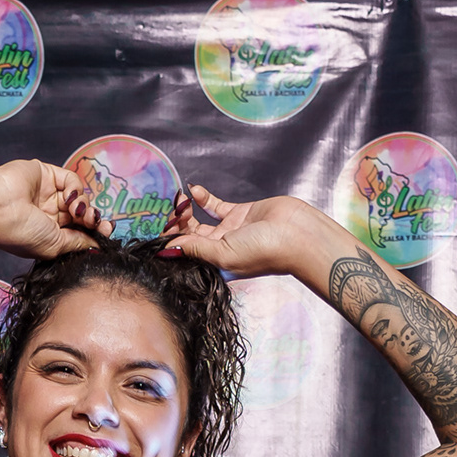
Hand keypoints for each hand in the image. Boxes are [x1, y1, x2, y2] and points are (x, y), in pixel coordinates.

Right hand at [0, 160, 113, 259]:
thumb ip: (78, 242)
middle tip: (95, 222)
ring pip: (79, 197)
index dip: (95, 231)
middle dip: (92, 218)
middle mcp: (50, 214)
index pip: (79, 231)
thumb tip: (98, 244)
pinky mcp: (46, 174)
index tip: (107, 232)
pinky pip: (71, 179)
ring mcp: (48, 194)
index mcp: (50, 234)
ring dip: (85, 205)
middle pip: (82, 214)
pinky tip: (71, 198)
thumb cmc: (21, 233)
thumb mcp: (55, 246)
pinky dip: (77, 188)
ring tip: (78, 212)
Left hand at [158, 185, 316, 278]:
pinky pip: (214, 205)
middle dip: (177, 225)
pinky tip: (192, 190)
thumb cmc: (263, 252)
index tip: (161, 232)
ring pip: (198, 220)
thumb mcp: (223, 255)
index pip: (186, 256)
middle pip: (189, 238)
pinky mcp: (238, 213)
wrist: (295, 234)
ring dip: (186, 210)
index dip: (172, 244)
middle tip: (172, 212)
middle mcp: (219, 251)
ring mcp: (228, 231)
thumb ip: (196, 249)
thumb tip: (169, 249)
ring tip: (180, 200)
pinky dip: (202, 198)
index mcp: (215, 267)